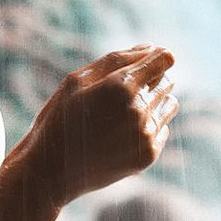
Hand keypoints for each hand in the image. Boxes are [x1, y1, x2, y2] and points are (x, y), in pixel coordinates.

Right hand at [18, 45, 180, 208]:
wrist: (50, 173)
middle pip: (167, 81)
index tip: (148, 61)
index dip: (157, 56)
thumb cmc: (58, 120)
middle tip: (121, 94)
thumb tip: (150, 48)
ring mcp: (145, 135)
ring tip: (122, 115)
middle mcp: (138, 109)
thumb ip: (115, 60)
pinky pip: (163, 130)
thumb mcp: (76, 81)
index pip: (163, 58)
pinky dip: (149, 128)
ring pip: (170, 104)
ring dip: (153, 103)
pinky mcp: (148, 156)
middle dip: (151, 81)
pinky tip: (122, 135)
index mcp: (120, 85)